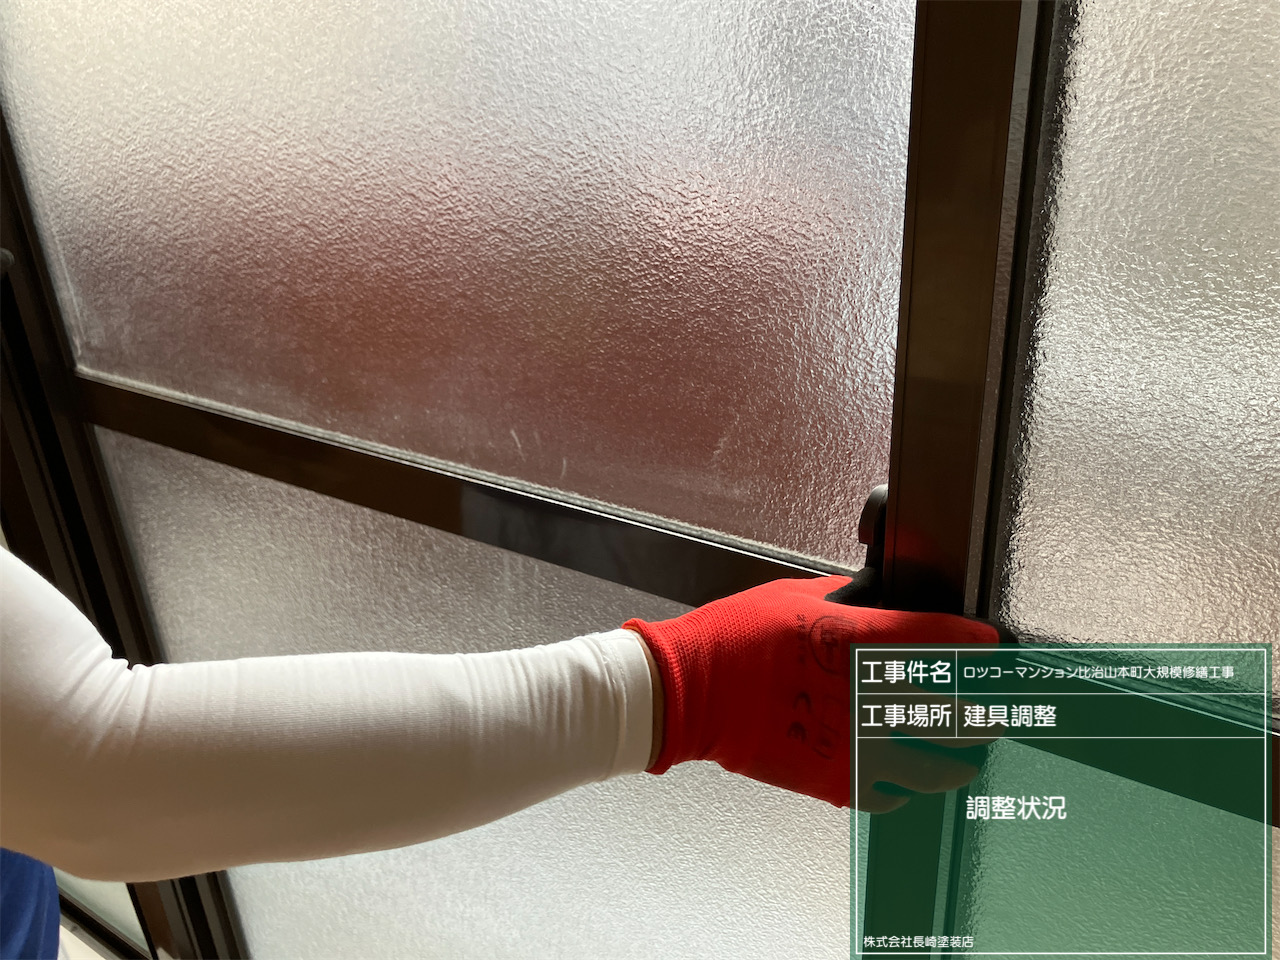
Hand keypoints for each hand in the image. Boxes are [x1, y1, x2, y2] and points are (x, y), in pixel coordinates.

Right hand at [624, 575, 1002, 809]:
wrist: (687, 691)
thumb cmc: (733, 636)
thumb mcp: (793, 597)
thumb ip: (843, 601)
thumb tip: (871, 598)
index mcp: (857, 640)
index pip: (937, 640)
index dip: (973, 641)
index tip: (992, 644)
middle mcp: (865, 695)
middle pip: (953, 713)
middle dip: (984, 715)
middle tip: (997, 714)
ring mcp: (851, 744)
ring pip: (932, 767)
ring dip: (959, 763)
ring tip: (969, 762)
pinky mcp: (830, 781)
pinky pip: (887, 796)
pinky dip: (903, 791)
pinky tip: (907, 786)